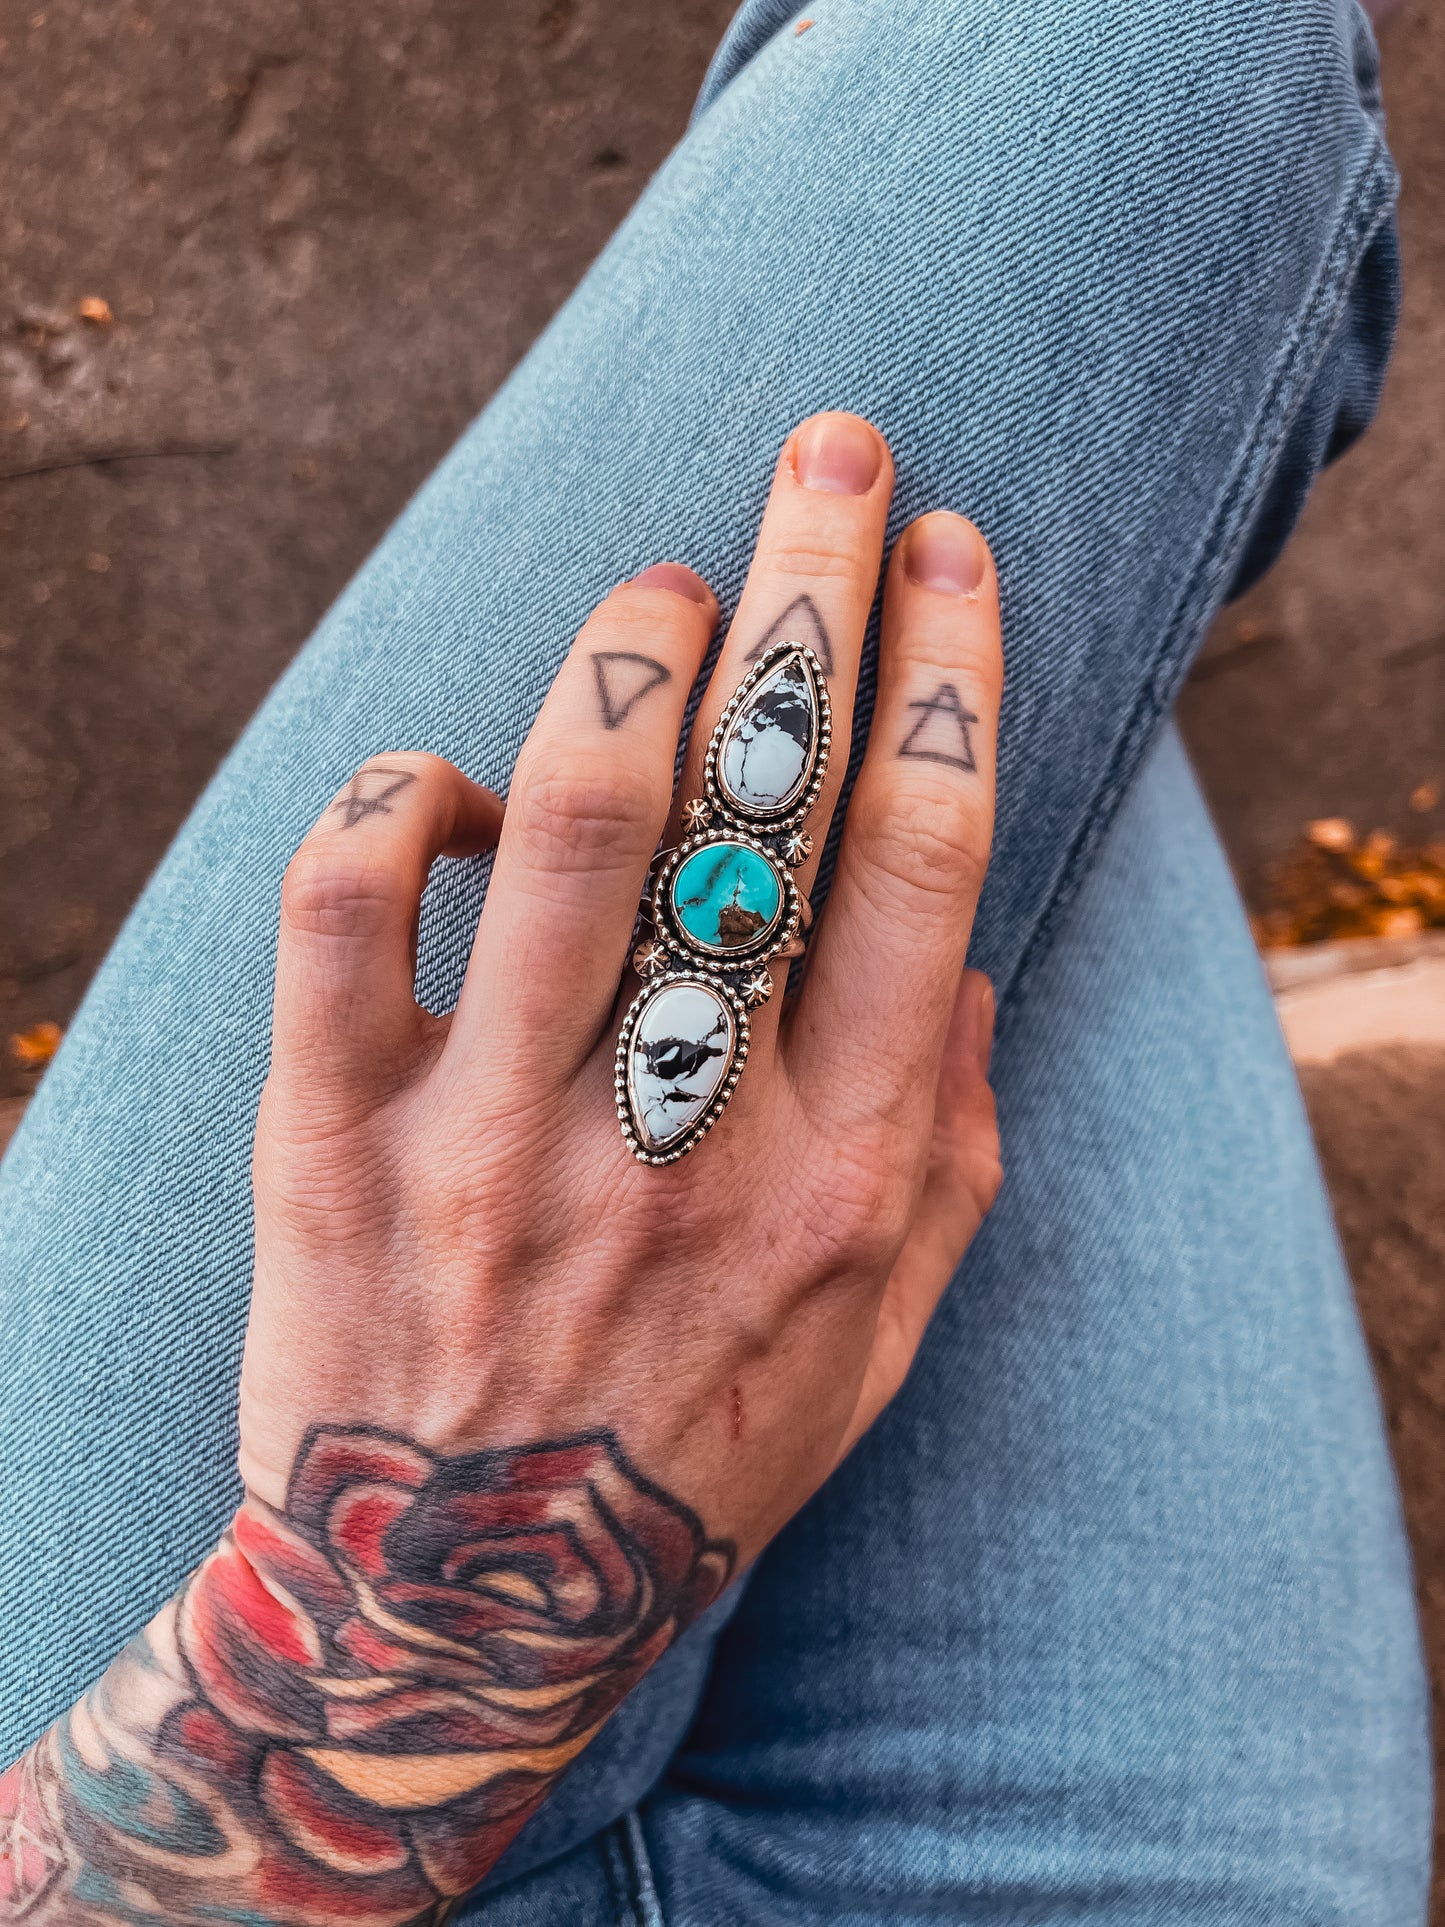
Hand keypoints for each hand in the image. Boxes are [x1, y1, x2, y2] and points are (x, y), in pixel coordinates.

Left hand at [1, 413, 1002, 1924]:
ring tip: (661, 585)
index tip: (944, 557)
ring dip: (625, 658)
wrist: (454, 1608)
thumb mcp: (882, 1334)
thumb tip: (967, 956)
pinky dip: (396, 801)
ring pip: (570, 825)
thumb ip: (955, 1147)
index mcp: (841, 1181)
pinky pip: (343, 909)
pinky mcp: (335, 1141)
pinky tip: (453, 786)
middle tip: (833, 450)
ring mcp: (499, 1138)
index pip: (921, 871)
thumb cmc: (694, 1446)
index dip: (944, 680)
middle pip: (767, 810)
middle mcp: (685, 1144)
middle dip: (814, 593)